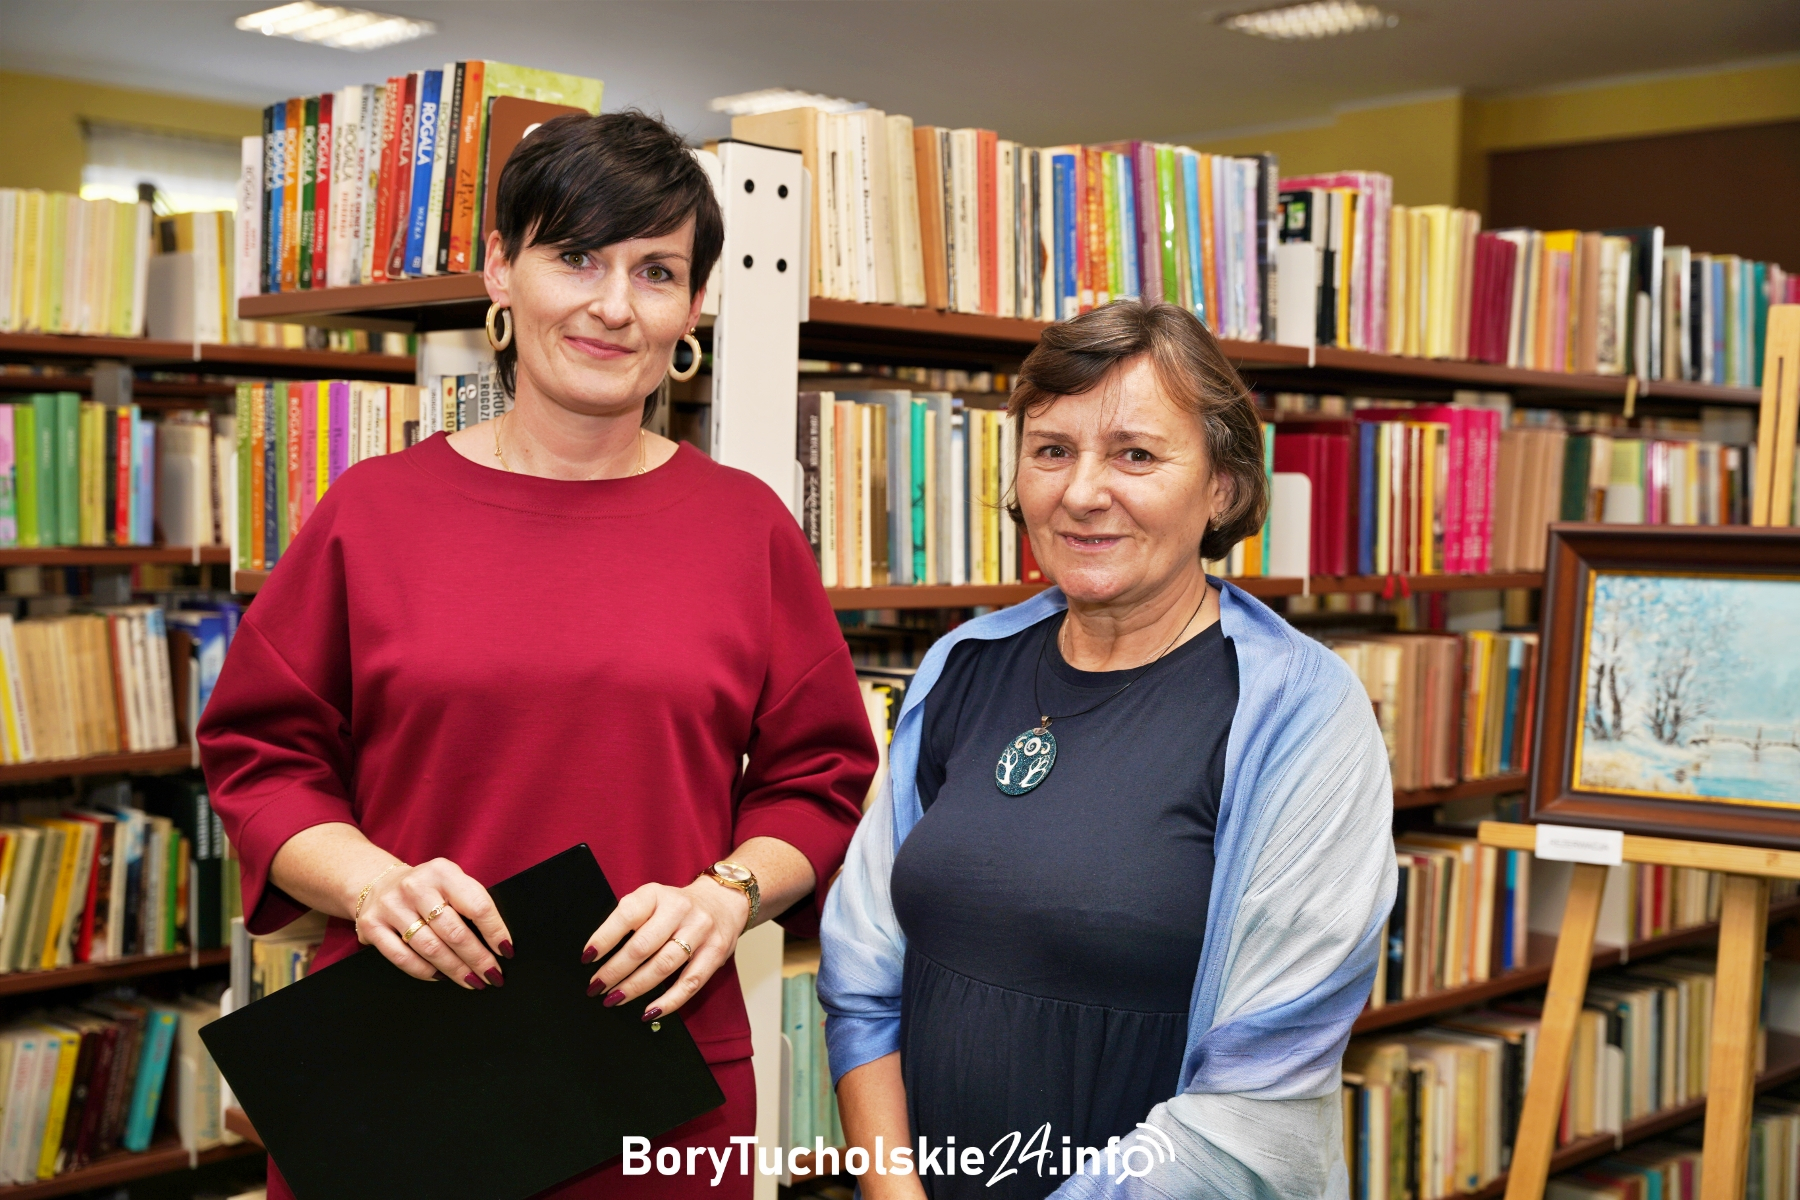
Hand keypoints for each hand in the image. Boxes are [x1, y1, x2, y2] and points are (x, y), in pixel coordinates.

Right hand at [356, 858, 513, 990]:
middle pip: (454, 931)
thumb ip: (470, 903)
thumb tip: (499, 943)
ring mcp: (391, 906)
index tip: (506, 951)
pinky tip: (441, 977)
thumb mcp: (450, 882)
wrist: (378, 882)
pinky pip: (403, 958)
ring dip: (455, 970)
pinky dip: (425, 971)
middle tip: (492, 975)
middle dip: (477, 958)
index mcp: (443, 872)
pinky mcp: (372, 926)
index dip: (494, 931)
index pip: (477, 905)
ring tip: (472, 981)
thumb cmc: (428, 889)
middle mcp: (416, 886)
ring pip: (430, 948)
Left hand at [582, 876, 748, 1020]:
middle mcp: (680, 909)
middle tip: (596, 987)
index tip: (587, 957)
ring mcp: (700, 930)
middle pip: (643, 945)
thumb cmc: (676, 907)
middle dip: (614, 970)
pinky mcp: (715, 952)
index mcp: (656, 894)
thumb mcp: (651, 901)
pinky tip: (649, 1011)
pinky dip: (668, 1001)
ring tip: (615, 999)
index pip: (627, 915)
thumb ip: (629, 921)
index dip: (604, 938)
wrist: (723, 900)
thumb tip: (597, 955)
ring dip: (635, 987)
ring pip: (664, 966)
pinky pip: (690, 983)